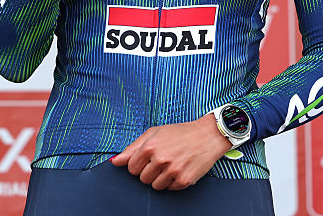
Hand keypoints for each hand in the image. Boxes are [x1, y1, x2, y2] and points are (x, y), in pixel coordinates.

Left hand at [109, 114, 231, 189]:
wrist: (207, 135)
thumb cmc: (179, 133)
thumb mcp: (154, 133)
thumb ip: (132, 148)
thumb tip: (115, 162)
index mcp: (150, 146)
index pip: (131, 168)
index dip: (139, 165)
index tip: (148, 159)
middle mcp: (161, 159)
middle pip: (143, 179)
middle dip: (149, 172)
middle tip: (162, 161)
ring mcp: (173, 171)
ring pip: (155, 186)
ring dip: (161, 178)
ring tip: (170, 165)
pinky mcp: (184, 180)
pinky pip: (170, 189)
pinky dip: (173, 182)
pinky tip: (179, 169)